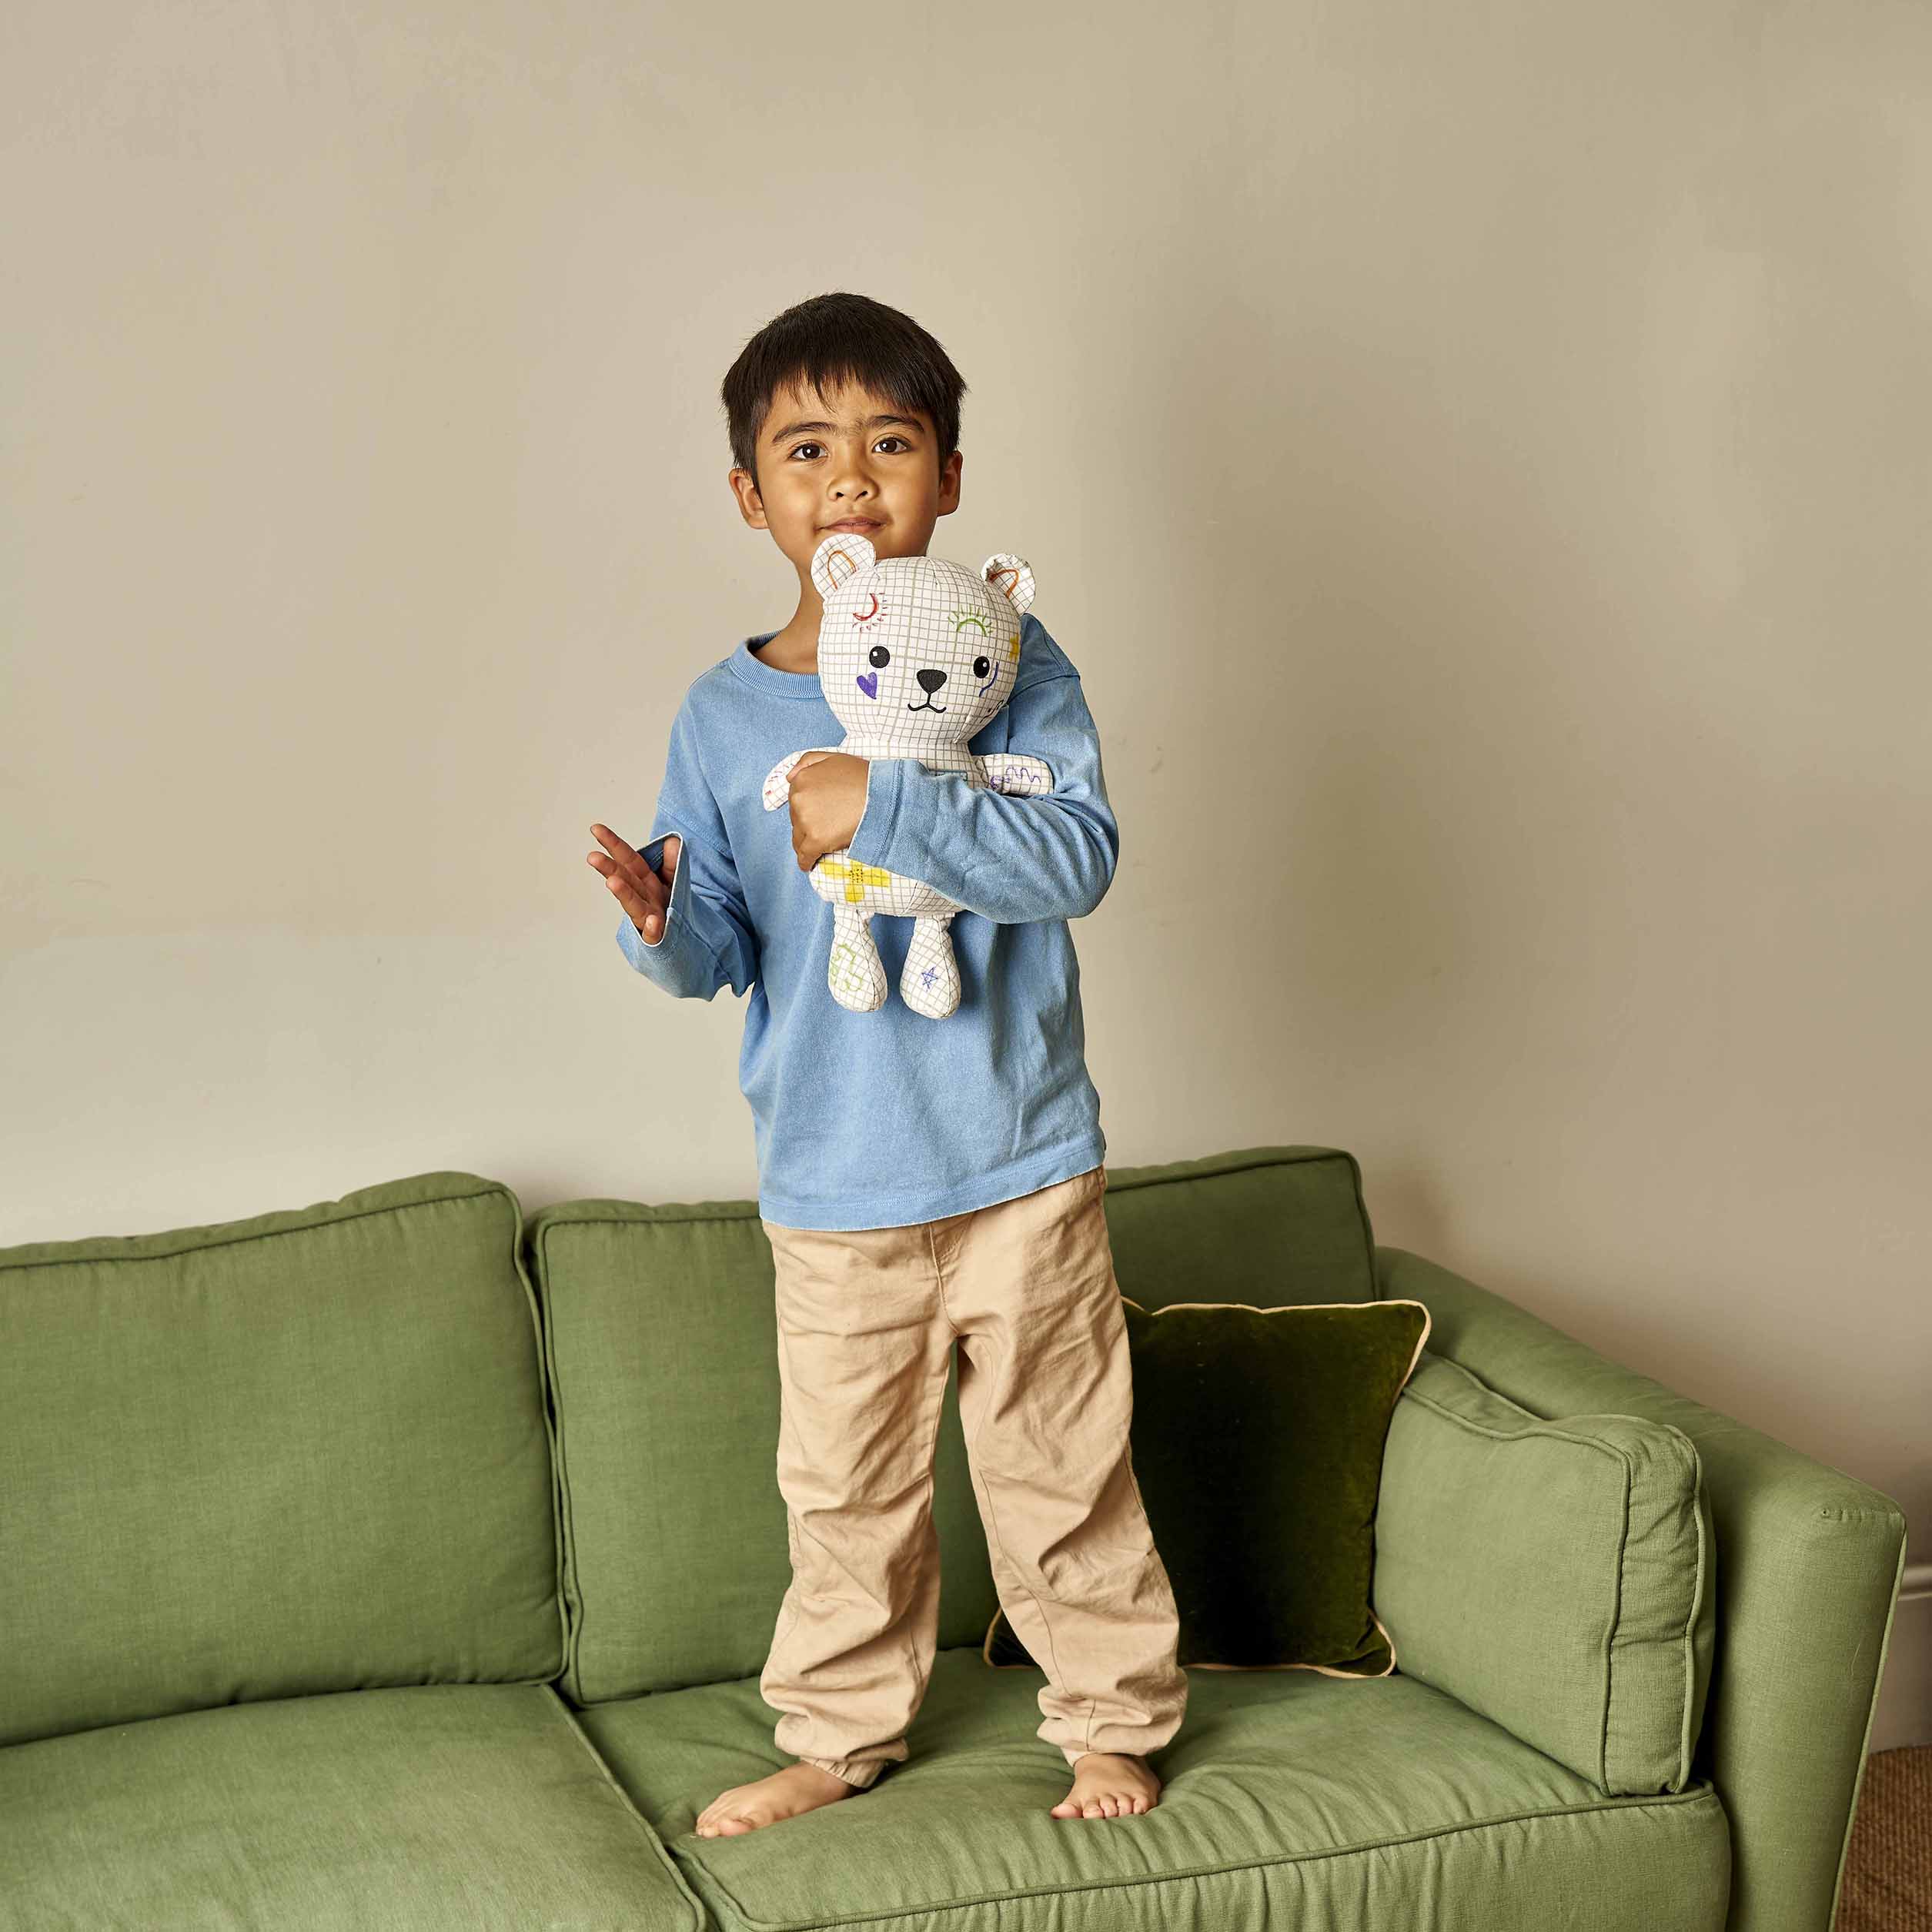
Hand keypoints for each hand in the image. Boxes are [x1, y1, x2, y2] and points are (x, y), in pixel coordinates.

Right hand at [587, 823, 680, 940]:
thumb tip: (671, 842)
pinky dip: (652, 929)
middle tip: (592, 857)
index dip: (614, 844)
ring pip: (635, 906)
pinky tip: (653, 922)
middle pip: (626, 880)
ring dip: (624, 894)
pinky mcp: (658, 938)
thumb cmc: (670, 908)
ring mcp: (648, 919)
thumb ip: (673, 864)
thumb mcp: (674, 881)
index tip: (595, 829)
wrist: (684, 939)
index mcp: (645, 881)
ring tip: (612, 882)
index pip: (628, 860)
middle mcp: (643, 898)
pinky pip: (655, 935)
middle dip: (609, 868)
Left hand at [785, 752, 869, 871]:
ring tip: (817, 847)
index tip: (816, 815)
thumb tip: (788, 778)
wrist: (882, 796)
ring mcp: (806, 820)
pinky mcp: (816, 839)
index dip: (807, 808)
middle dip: (807, 824)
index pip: (796, 800)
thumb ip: (807, 762)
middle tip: (825, 828)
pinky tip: (809, 865)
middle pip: (796, 819)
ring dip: (806, 842)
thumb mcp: (834, 757)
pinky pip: (805, 855)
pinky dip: (806, 862)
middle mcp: (799, 799)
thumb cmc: (863, 777)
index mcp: (801, 780)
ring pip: (799, 838)